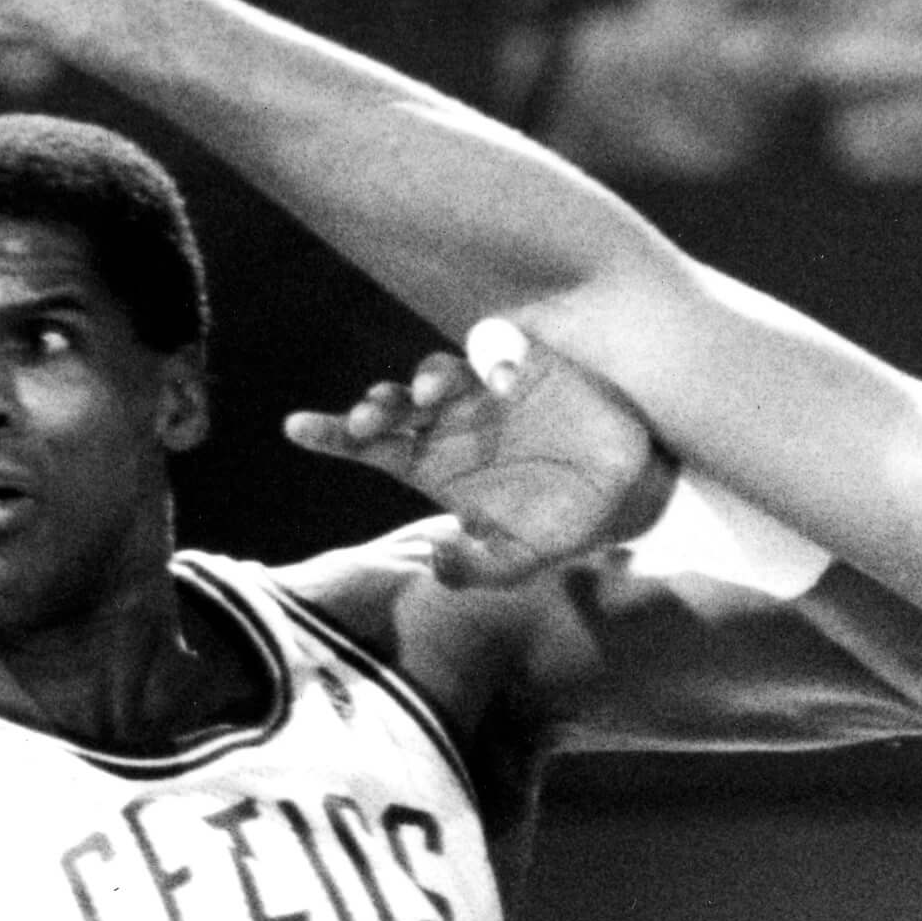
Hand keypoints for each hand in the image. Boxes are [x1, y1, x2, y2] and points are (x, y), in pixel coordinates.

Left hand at [286, 318, 677, 586]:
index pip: (371, 446)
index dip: (332, 434)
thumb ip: (478, 569)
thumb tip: (437, 561)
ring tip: (433, 395)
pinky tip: (503, 379)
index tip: (294, 427)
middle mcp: (451, 423)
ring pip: (442, 372)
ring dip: (431, 379)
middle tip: (369, 420)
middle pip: (397, 404)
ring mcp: (487, 392)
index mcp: (433, 465)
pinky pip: (502, 350)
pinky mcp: (529, 367)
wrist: (627, 495)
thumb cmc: (559, 525)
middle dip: (378, 407)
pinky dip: (497, 356)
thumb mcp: (520, 560)